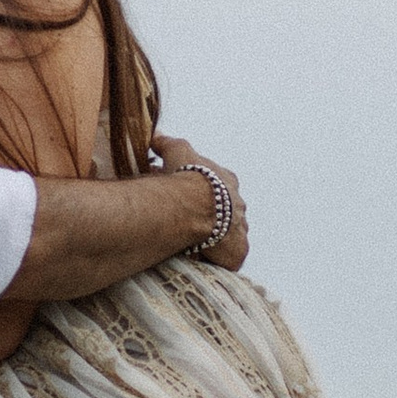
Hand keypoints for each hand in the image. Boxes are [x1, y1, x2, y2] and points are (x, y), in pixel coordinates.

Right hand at [153, 132, 248, 270]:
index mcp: (228, 180)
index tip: (188, 196)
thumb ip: (167, 143)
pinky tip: (202, 259)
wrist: (192, 204)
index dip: (204, 192)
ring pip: (231, 236)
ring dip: (216, 240)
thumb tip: (157, 137)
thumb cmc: (186, 176)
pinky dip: (219, 260)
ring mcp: (240, 229)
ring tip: (195, 244)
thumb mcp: (176, 149)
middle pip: (228, 213)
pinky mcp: (237, 252)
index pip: (220, 187)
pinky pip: (230, 258)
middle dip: (213, 218)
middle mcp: (239, 205)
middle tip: (190, 224)